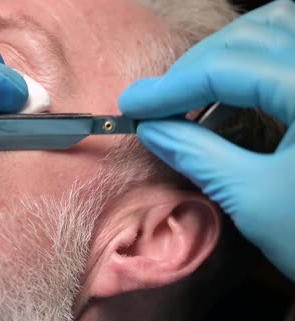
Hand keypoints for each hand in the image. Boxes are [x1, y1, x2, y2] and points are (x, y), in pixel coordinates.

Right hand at [118, 0, 294, 280]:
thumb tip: (151, 130)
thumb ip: (198, 155)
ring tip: (191, 96)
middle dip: (195, 65)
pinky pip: (290, 50)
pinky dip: (254, 63)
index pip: (228, 68)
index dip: (172, 86)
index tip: (133, 105)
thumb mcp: (253, 199)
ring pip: (275, 30)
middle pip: (251, 36)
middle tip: (159, 103)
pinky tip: (230, 99)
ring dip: (225, 56)